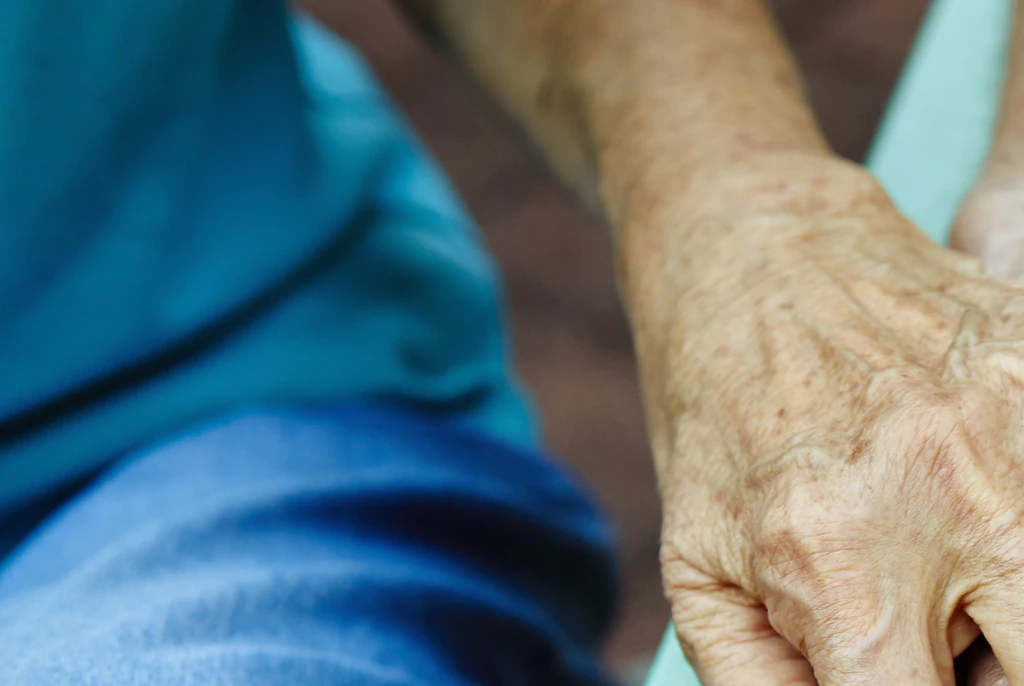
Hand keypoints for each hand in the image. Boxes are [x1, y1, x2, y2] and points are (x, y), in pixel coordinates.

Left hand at [623, 160, 1023, 684]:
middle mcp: (947, 493)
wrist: (752, 254)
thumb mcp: (700, 566)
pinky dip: (1014, 525)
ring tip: (942, 567)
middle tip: (924, 635)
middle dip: (984, 672)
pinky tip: (965, 497)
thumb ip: (763, 682)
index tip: (881, 671)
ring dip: (1010, 606)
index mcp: (835, 554)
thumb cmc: (713, 414)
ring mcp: (1019, 429)